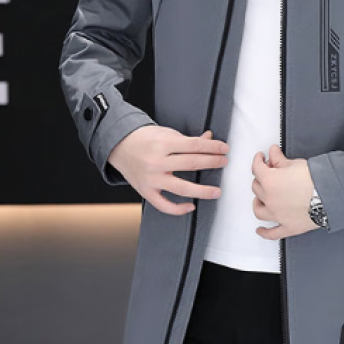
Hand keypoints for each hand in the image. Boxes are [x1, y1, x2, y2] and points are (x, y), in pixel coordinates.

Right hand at [108, 126, 228, 215]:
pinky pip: (164, 205)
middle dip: (212, 163)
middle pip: (191, 164)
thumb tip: (210, 138)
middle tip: (224, 163)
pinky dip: (178, 209)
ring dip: (202, 191)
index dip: (212, 147)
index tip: (224, 149)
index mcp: (162, 143)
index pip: (194, 146)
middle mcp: (156, 162)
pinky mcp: (146, 192)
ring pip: (181, 188)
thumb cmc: (145, 139)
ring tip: (217, 192)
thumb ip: (189, 139)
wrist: (119, 146)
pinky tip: (191, 206)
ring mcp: (151, 179)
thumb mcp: (166, 133)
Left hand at [251, 144, 319, 239]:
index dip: (258, 161)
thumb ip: (279, 160)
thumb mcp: (295, 164)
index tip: (261, 158)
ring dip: (258, 203)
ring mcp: (277, 215)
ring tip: (260, 199)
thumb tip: (272, 153)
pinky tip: (260, 230)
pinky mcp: (288, 227)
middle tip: (269, 173)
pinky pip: (272, 233)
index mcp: (269, 181)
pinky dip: (265, 232)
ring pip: (259, 210)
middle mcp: (269, 199)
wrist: (331, 194)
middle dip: (261, 178)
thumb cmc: (316, 179)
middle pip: (257, 188)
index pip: (256, 168)